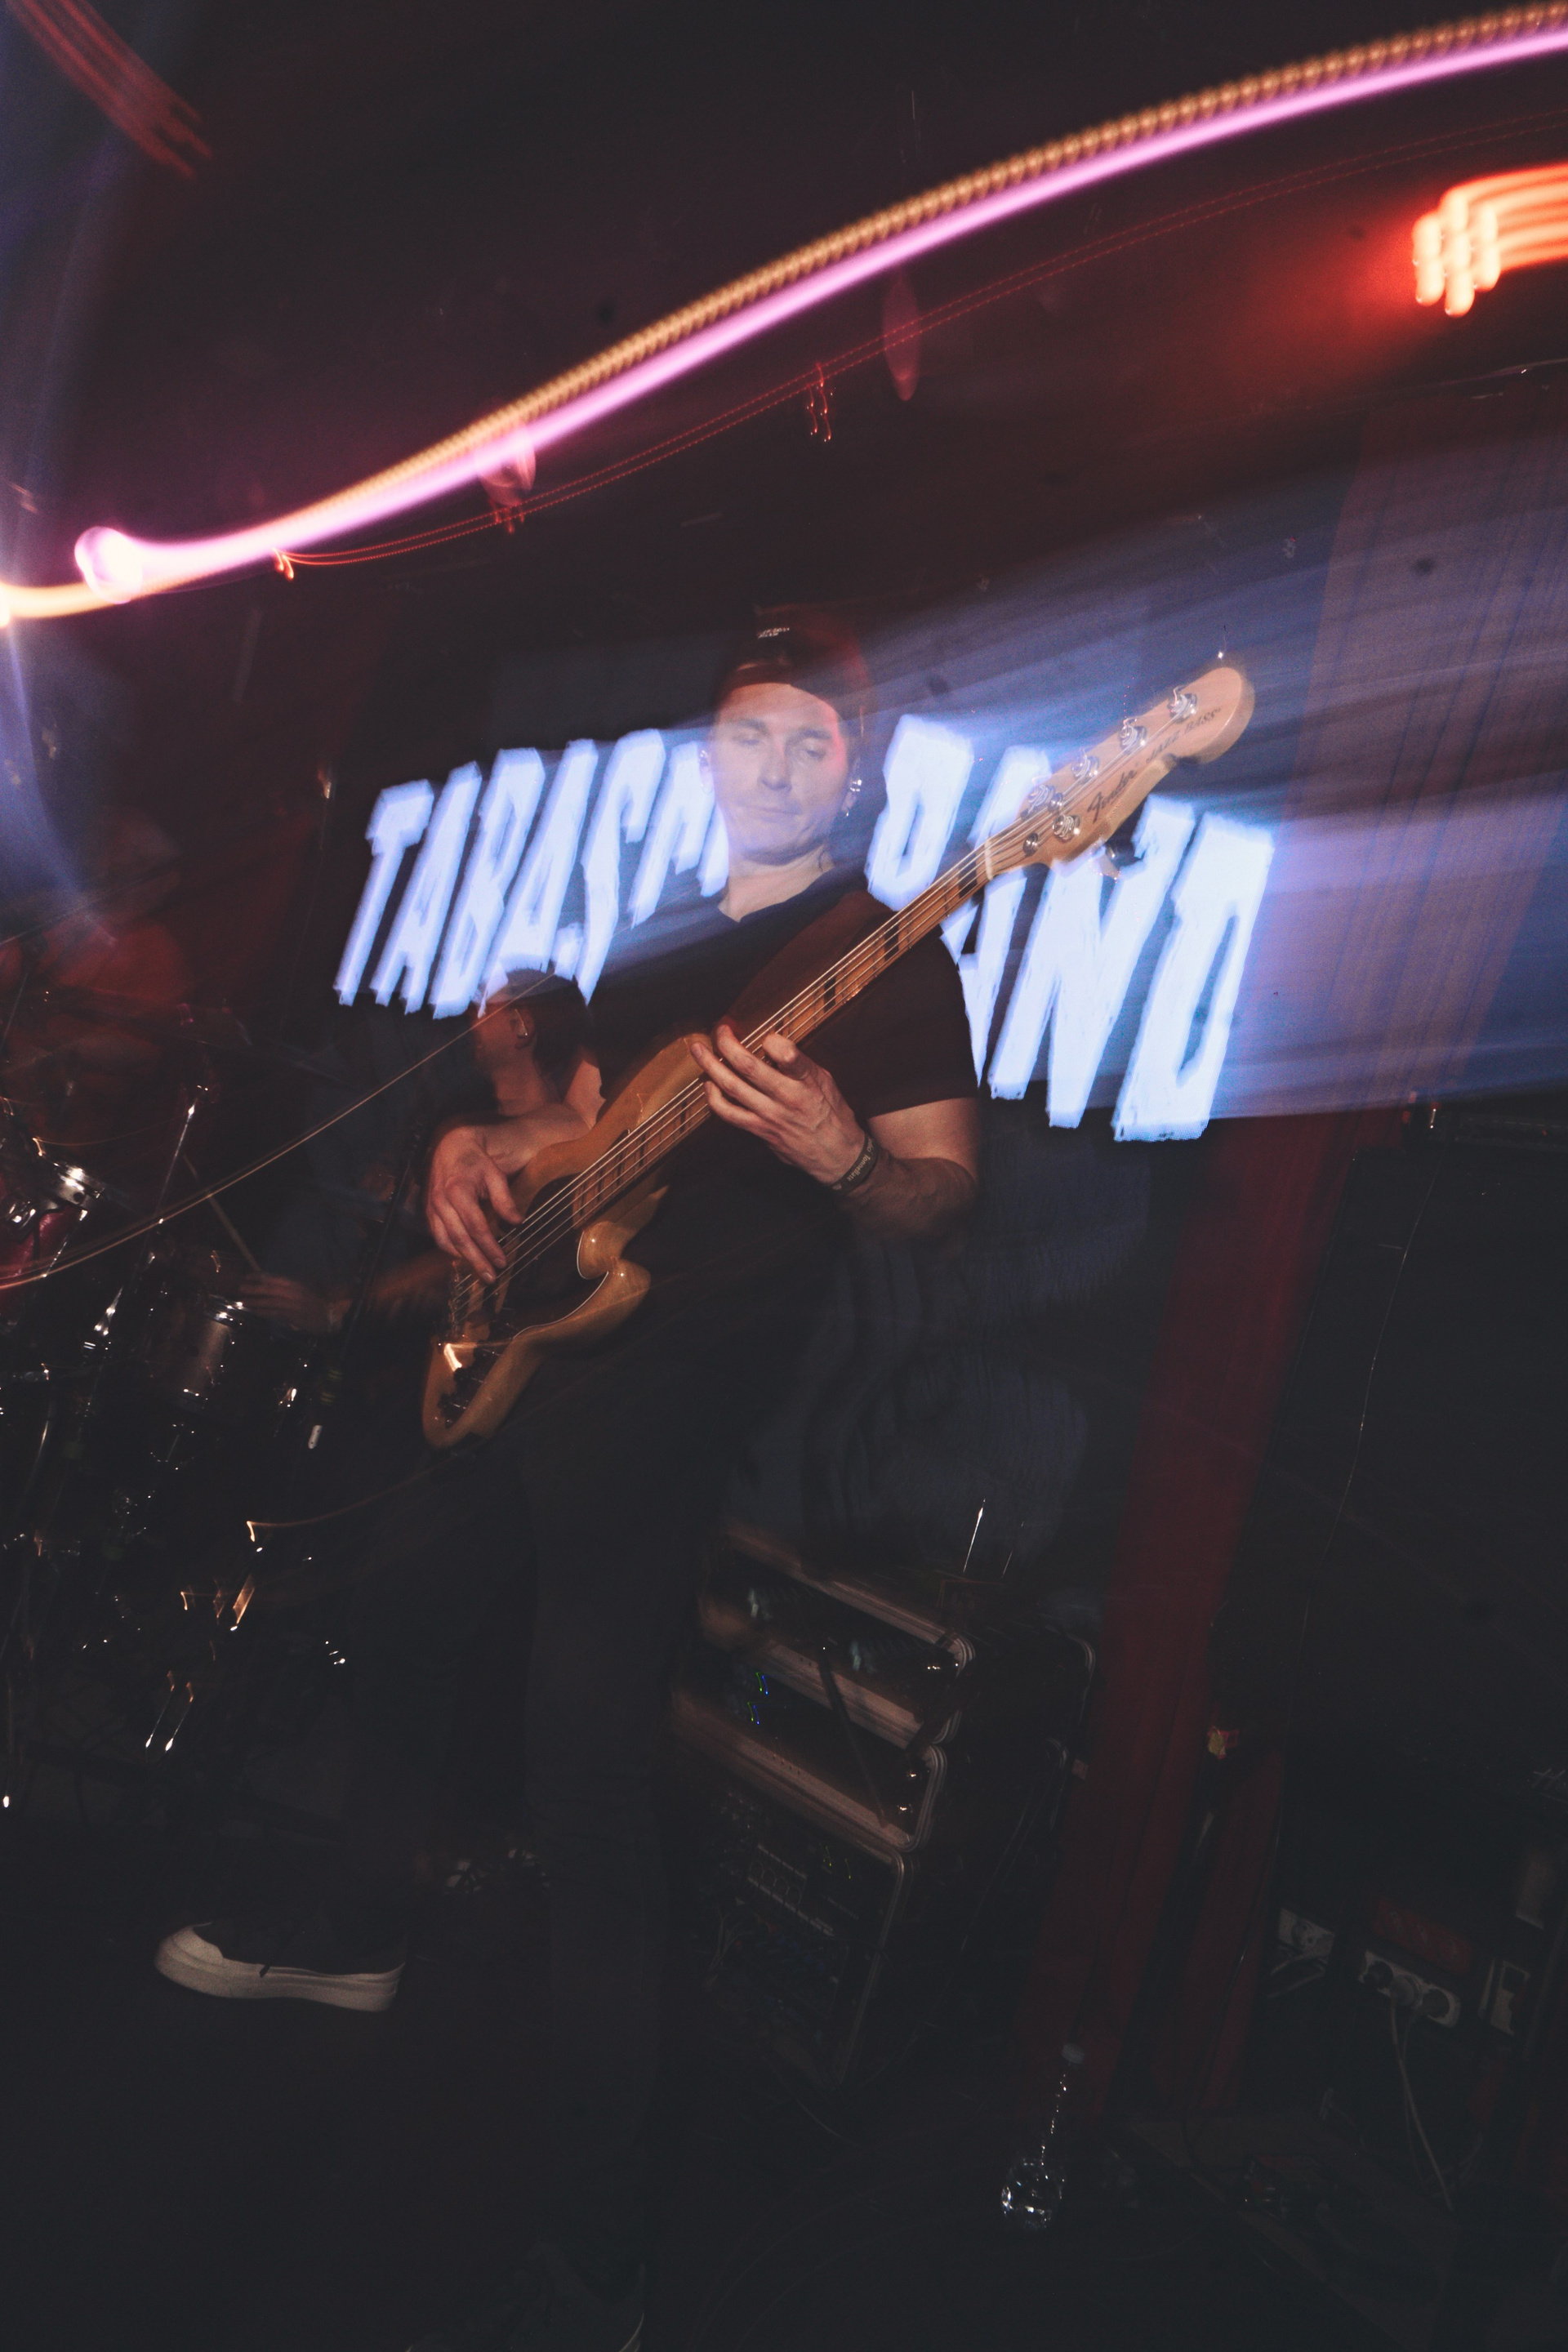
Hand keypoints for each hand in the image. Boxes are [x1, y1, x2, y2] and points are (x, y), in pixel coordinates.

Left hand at [238, 1273, 340, 1333]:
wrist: (326, 1316)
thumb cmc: (312, 1302)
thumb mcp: (301, 1289)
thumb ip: (286, 1287)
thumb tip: (268, 1284)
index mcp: (294, 1284)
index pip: (274, 1278)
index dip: (260, 1276)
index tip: (248, 1276)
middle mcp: (292, 1292)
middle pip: (270, 1289)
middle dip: (254, 1288)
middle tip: (241, 1287)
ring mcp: (292, 1304)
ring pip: (270, 1302)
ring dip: (255, 1301)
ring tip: (243, 1301)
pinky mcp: (291, 1316)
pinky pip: (274, 1313)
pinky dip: (263, 1312)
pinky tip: (254, 1311)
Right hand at [425, 1123, 517, 1277]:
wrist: (451, 1146)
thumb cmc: (476, 1161)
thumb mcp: (495, 1174)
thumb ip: (505, 1199)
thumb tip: (517, 1222)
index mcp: (459, 1191)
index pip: (476, 1227)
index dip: (489, 1246)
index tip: (502, 1261)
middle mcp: (441, 1201)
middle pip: (460, 1239)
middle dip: (476, 1260)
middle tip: (491, 1277)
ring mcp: (432, 1207)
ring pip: (446, 1241)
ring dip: (463, 1259)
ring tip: (480, 1272)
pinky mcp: (428, 1211)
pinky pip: (438, 1236)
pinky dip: (450, 1250)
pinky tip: (463, 1258)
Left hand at [688, 1024, 866, 1185]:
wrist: (836, 1154)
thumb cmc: (832, 1114)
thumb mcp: (825, 1082)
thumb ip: (799, 1064)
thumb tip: (772, 1046)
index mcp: (808, 1082)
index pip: (788, 1056)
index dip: (772, 1041)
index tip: (765, 1035)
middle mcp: (787, 1097)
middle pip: (748, 1067)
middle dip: (727, 1043)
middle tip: (719, 1028)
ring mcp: (770, 1115)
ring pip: (732, 1087)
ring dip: (710, 1065)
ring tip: (698, 1049)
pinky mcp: (759, 1130)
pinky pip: (729, 1113)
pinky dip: (713, 1098)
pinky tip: (708, 1085)